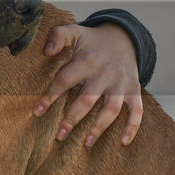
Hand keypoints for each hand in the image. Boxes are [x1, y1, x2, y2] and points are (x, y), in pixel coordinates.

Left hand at [34, 23, 142, 146]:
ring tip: (86, 143)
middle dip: (72, 119)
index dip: (50, 96)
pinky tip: (123, 142)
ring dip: (99, 127)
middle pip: (87, 99)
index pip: (65, 80)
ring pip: (111, 109)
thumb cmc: (92, 41)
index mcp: (87, 60)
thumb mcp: (74, 31)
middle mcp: (105, 73)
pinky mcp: (134, 89)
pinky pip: (137, 110)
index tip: (37, 112)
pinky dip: (133, 127)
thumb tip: (46, 51)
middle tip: (60, 137)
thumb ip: (57, 36)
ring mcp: (121, 83)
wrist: (124, 37)